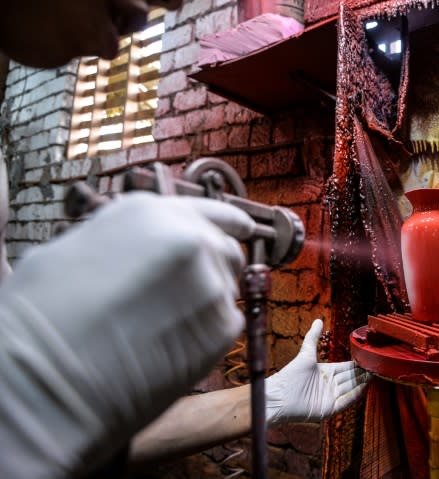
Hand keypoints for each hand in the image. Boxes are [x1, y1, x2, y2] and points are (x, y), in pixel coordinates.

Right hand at [0, 192, 255, 477]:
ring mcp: (210, 283)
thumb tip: (137, 244)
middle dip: (214, 267)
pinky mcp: (221, 328)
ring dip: (207, 301)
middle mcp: (190, 239)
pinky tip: (171, 348)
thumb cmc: (40, 319)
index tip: (243, 228)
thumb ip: (121, 238)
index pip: (208, 210)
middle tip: (189, 293)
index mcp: (149, 212)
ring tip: (166, 326)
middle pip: (225, 250)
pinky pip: (226, 325)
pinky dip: (206, 334)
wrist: (44, 381)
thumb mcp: (69, 249)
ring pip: (227, 288)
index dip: (228, 221)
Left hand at [266, 319, 369, 424]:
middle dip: (364, 373)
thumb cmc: (289, 375)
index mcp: (326, 372)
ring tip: (375, 376)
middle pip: (351, 378)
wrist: (278, 396)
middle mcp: (330, 385)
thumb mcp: (305, 354)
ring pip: (351, 389)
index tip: (369, 357)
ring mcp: (330, 398)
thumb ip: (312, 337)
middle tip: (378, 367)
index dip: (358, 363)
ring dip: (362, 383)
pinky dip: (355, 395)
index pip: (347, 367)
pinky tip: (364, 388)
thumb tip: (318, 319)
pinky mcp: (329, 409)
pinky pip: (345, 402)